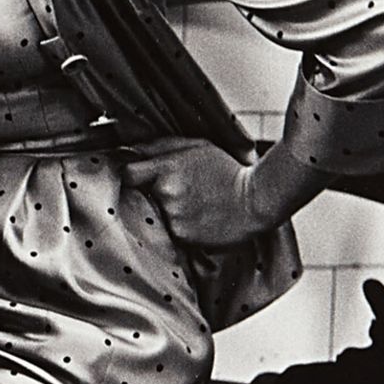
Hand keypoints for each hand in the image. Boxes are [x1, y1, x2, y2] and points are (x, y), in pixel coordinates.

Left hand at [122, 137, 268, 246]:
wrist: (256, 201)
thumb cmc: (226, 171)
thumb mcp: (197, 147)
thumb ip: (161, 147)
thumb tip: (131, 150)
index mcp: (167, 166)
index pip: (128, 173)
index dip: (130, 177)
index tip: (137, 178)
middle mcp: (166, 192)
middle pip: (138, 196)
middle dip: (149, 195)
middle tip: (173, 193)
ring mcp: (173, 216)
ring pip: (154, 215)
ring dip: (165, 212)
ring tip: (190, 206)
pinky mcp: (181, 236)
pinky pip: (168, 231)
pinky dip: (177, 226)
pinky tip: (195, 220)